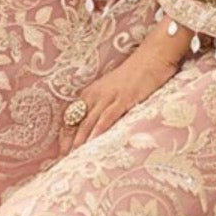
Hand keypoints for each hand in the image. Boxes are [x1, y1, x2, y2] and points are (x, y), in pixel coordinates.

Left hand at [62, 39, 179, 152]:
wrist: (154, 54)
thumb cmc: (137, 73)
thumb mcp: (114, 88)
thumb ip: (105, 104)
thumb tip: (98, 125)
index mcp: (92, 92)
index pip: (71, 116)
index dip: (65, 135)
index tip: (61, 152)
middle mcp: (97, 94)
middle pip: (77, 122)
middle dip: (69, 143)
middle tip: (63, 161)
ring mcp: (110, 96)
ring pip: (89, 121)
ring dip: (81, 141)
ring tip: (74, 158)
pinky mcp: (124, 98)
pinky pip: (108, 117)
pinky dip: (98, 130)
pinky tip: (94, 143)